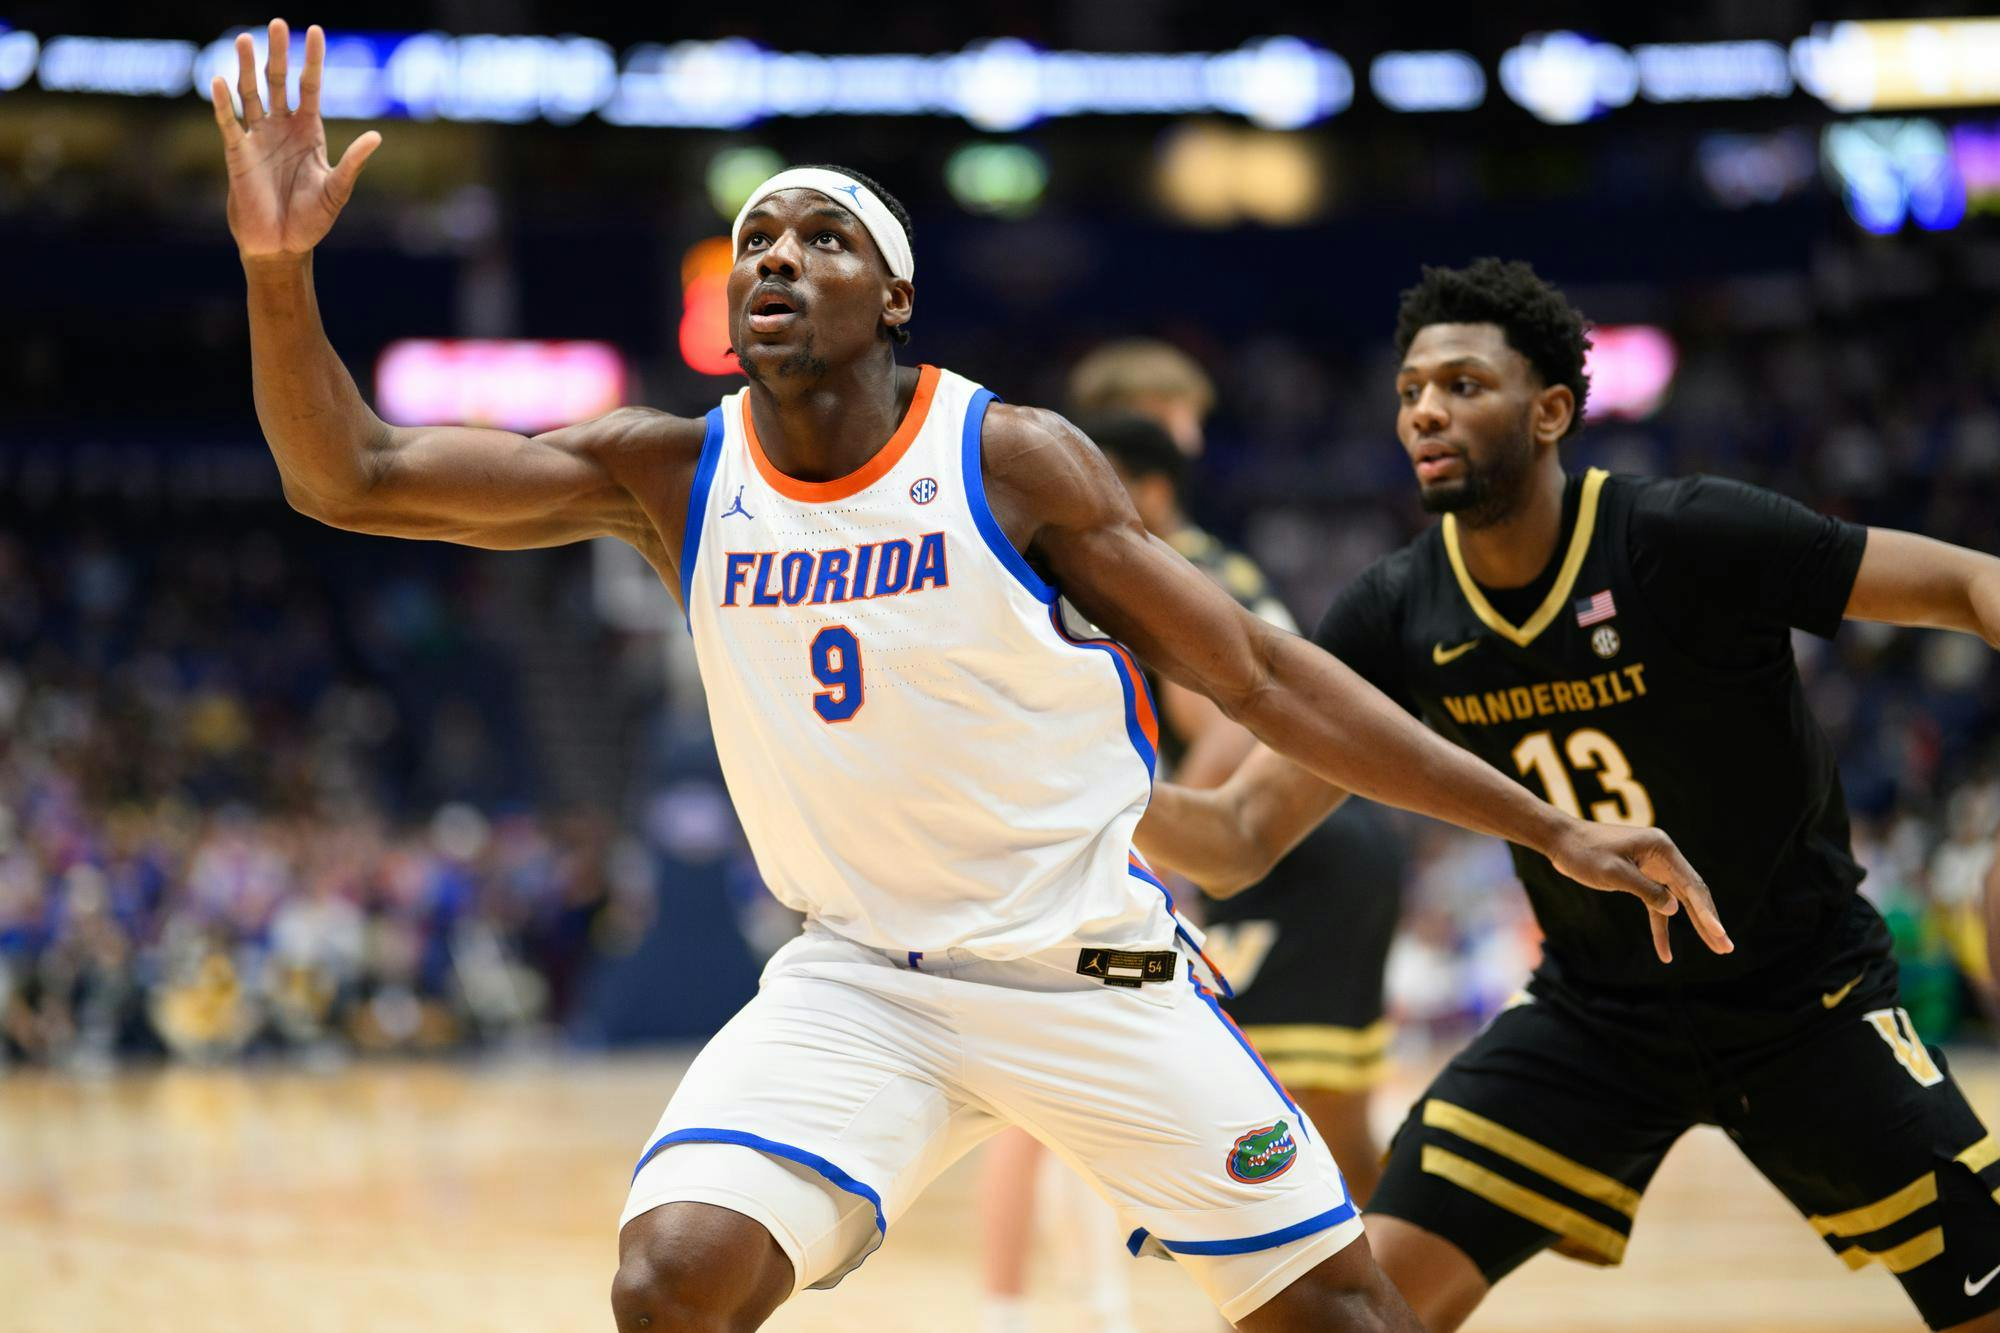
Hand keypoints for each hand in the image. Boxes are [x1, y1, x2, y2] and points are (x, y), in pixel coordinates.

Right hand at [210, 19, 380, 261]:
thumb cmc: (312, 221)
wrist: (283, 246)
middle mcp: (282, 128)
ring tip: (245, 39)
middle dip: (278, 53)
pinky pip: (229, 123)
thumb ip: (353, 163)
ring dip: (247, 67)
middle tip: (277, 23)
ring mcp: (258, 138)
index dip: (312, 61)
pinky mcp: (237, 154)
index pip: (310, 87)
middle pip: (278, 82)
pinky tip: (219, 80)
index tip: (315, 31)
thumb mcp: (337, 190)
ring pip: (250, 94)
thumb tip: (376, 136)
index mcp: (309, 132)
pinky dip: (223, 103)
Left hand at [1545, 819, 1731, 963]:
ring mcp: (1654, 867)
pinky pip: (1657, 906)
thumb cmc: (1585, 853)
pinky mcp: (1641, 878)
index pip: (1691, 885)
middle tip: (1726, 947)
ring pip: (1679, 901)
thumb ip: (1646, 891)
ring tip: (1715, 949)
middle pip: (1693, 893)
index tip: (1719, 934)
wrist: (1561, 841)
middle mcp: (1663, 855)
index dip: (1707, 912)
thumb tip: (1675, 908)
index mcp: (1662, 848)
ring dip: (1694, 925)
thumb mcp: (1614, 873)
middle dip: (1709, 921)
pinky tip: (1665, 952)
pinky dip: (1661, 928)